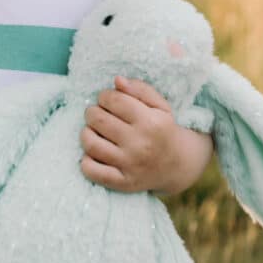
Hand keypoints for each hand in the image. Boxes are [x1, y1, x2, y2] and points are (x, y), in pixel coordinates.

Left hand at [80, 76, 210, 194]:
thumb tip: (117, 80)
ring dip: (86, 133)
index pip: (113, 100)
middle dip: (93, 112)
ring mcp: (130, 165)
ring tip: (93, 131)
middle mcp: (140, 144)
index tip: (107, 100)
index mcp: (151, 122)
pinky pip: (91, 171)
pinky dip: (86, 161)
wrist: (177, 165)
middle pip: (98, 119)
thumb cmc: (163, 129)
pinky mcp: (122, 182)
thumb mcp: (160, 106)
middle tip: (98, 114)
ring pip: (90, 143)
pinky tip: (94, 153)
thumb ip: (139, 89)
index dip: (104, 96)